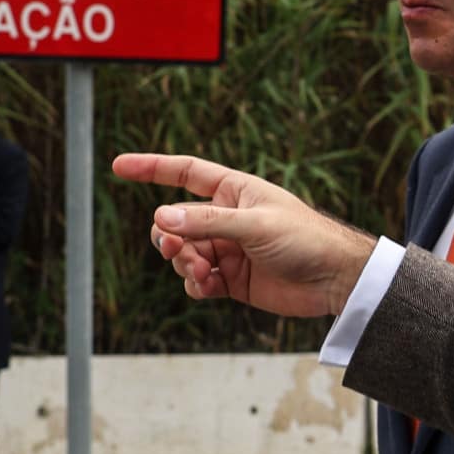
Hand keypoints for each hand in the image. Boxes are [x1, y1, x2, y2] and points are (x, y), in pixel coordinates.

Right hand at [113, 152, 374, 317]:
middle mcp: (226, 219)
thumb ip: (207, 222)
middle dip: (169, 237)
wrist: (335, 280)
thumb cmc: (305, 239)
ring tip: (203, 273)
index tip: (118, 166)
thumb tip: (161, 218)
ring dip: (183, 265)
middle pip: (175, 223)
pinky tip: (209, 287)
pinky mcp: (233, 280)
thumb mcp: (255, 225)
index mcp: (233, 191)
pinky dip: (196, 286)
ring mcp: (228, 250)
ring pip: (183, 255)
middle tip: (179, 250)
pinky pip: (198, 282)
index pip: (184, 173)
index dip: (151, 168)